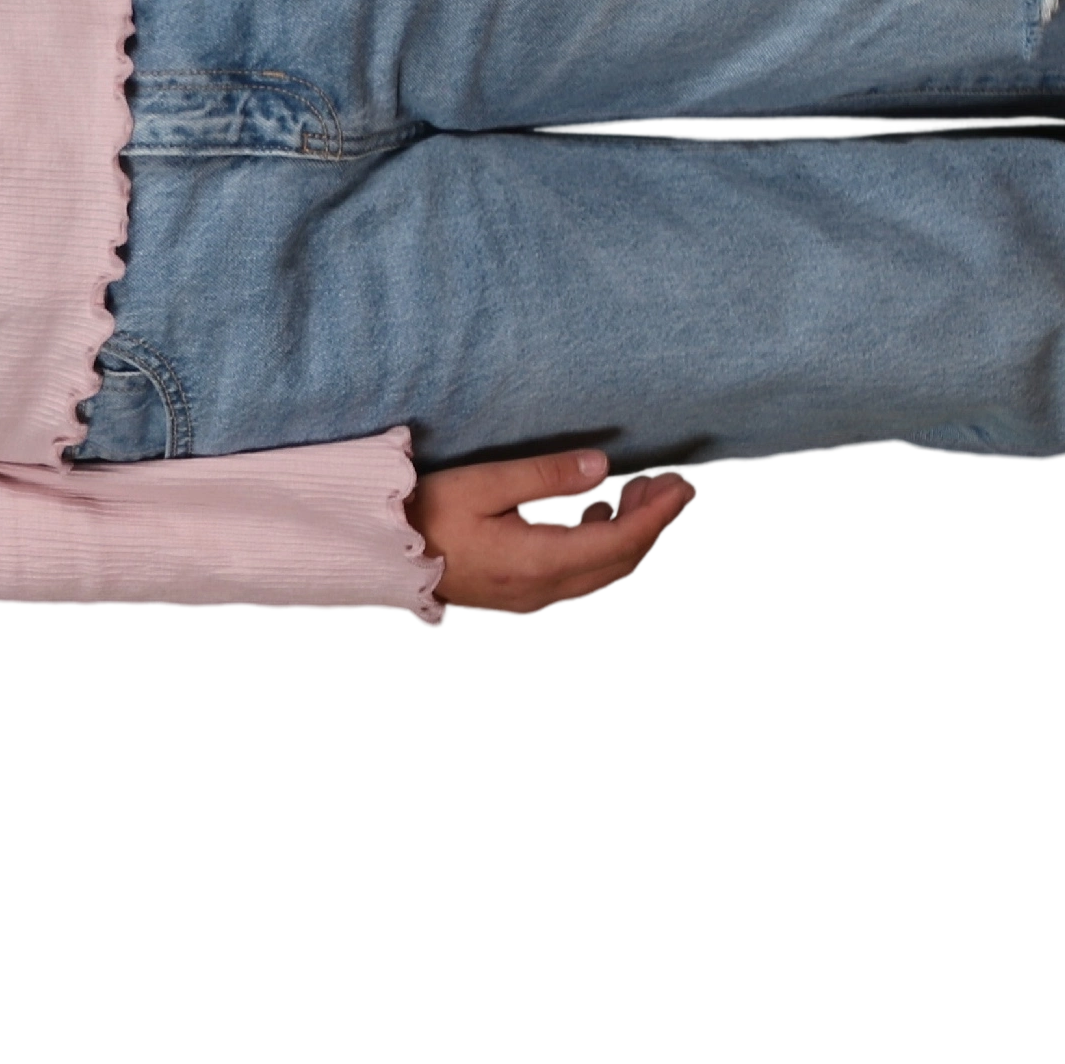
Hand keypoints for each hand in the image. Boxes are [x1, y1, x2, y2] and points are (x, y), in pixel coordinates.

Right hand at [411, 446, 698, 615]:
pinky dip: (605, 546)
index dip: (657, 512)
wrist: (383, 556)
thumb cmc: (425, 514)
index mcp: (539, 561)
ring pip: (605, 570)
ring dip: (631, 534)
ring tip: (638, 492)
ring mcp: (534, 596)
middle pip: (622, 560)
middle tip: (668, 482)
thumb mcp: (484, 484)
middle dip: (652, 521)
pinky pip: (582, 574)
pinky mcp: (522, 592)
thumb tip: (601, 467)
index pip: (621, 540)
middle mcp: (544, 587)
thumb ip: (545, 475)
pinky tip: (597, 515)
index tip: (681, 484)